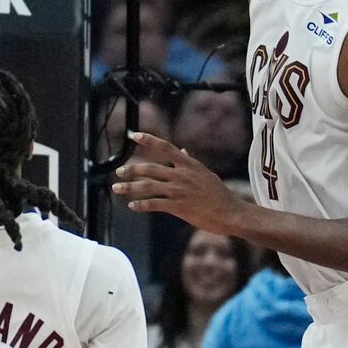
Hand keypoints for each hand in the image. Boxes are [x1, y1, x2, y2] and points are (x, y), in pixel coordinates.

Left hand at [112, 132, 244, 233]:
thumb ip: (190, 162)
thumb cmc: (219, 193)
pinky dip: (141, 204)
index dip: (148, 140)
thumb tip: (182, 151)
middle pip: (150, 169)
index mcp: (188, 164)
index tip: (133, 135)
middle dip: (132, 170)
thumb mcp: (204, 173)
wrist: (230, 212)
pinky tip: (132, 205)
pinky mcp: (178, 207)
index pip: (165, 147)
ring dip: (130, 187)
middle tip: (118, 172)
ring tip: (116, 188)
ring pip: (148, 187)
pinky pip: (154, 204)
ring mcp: (179, 191)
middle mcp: (181, 175)